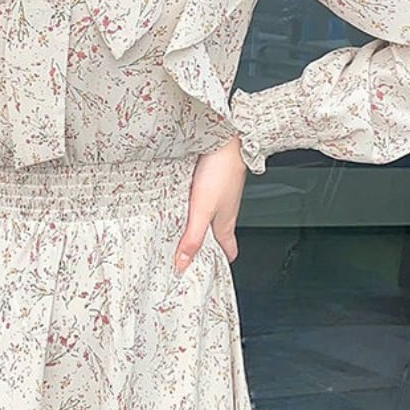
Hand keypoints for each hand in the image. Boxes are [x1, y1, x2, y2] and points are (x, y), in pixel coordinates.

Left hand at [174, 136, 245, 274]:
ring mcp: (221, 195)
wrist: (226, 138)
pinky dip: (196, 206)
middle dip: (207, 245)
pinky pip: (205, 199)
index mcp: (226, 224)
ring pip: (212, 216)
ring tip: (181, 231)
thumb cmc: (220, 173)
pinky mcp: (213, 180)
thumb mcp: (202, 211)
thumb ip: (192, 238)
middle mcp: (226, 211)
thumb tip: (183, 264)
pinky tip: (183, 202)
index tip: (208, 271)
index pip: (228, 250)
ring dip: (199, 225)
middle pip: (218, 234)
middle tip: (190, 254)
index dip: (221, 261)